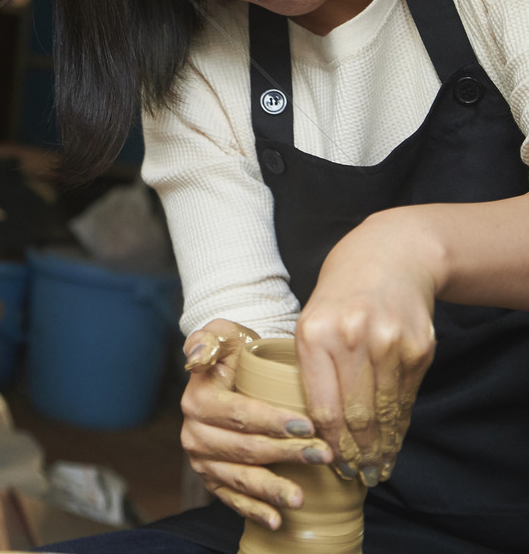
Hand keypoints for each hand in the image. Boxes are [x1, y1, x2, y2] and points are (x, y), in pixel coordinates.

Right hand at [182, 319, 333, 532]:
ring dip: (272, 489)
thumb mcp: (225, 334)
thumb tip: (198, 356)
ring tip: (300, 497)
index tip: (307, 426)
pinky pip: (231, 498)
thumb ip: (211, 338)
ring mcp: (202, 459)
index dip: (273, 422)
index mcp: (198, 398)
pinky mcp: (210, 478)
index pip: (240, 414)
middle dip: (286, 454)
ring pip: (240, 477)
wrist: (229, 373)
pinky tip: (276, 519)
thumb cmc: (234, 352)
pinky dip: (253, 510)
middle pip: (246, 448)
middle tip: (322, 456)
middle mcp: (194, 432)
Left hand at [294, 210, 437, 485]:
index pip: (322, 407)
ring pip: (384, 413)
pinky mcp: (418, 349)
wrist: (391, 256)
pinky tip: (393, 440)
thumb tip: (315, 429)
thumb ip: (312, 368)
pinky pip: (405, 399)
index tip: (331, 464)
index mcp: (315, 332)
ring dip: (381, 447)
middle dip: (356, 454)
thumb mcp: (312, 319)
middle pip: (356, 416)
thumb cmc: (342, 293)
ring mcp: (389, 343)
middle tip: (356, 475)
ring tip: (376, 467)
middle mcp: (352, 337)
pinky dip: (399, 425)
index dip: (329, 444)